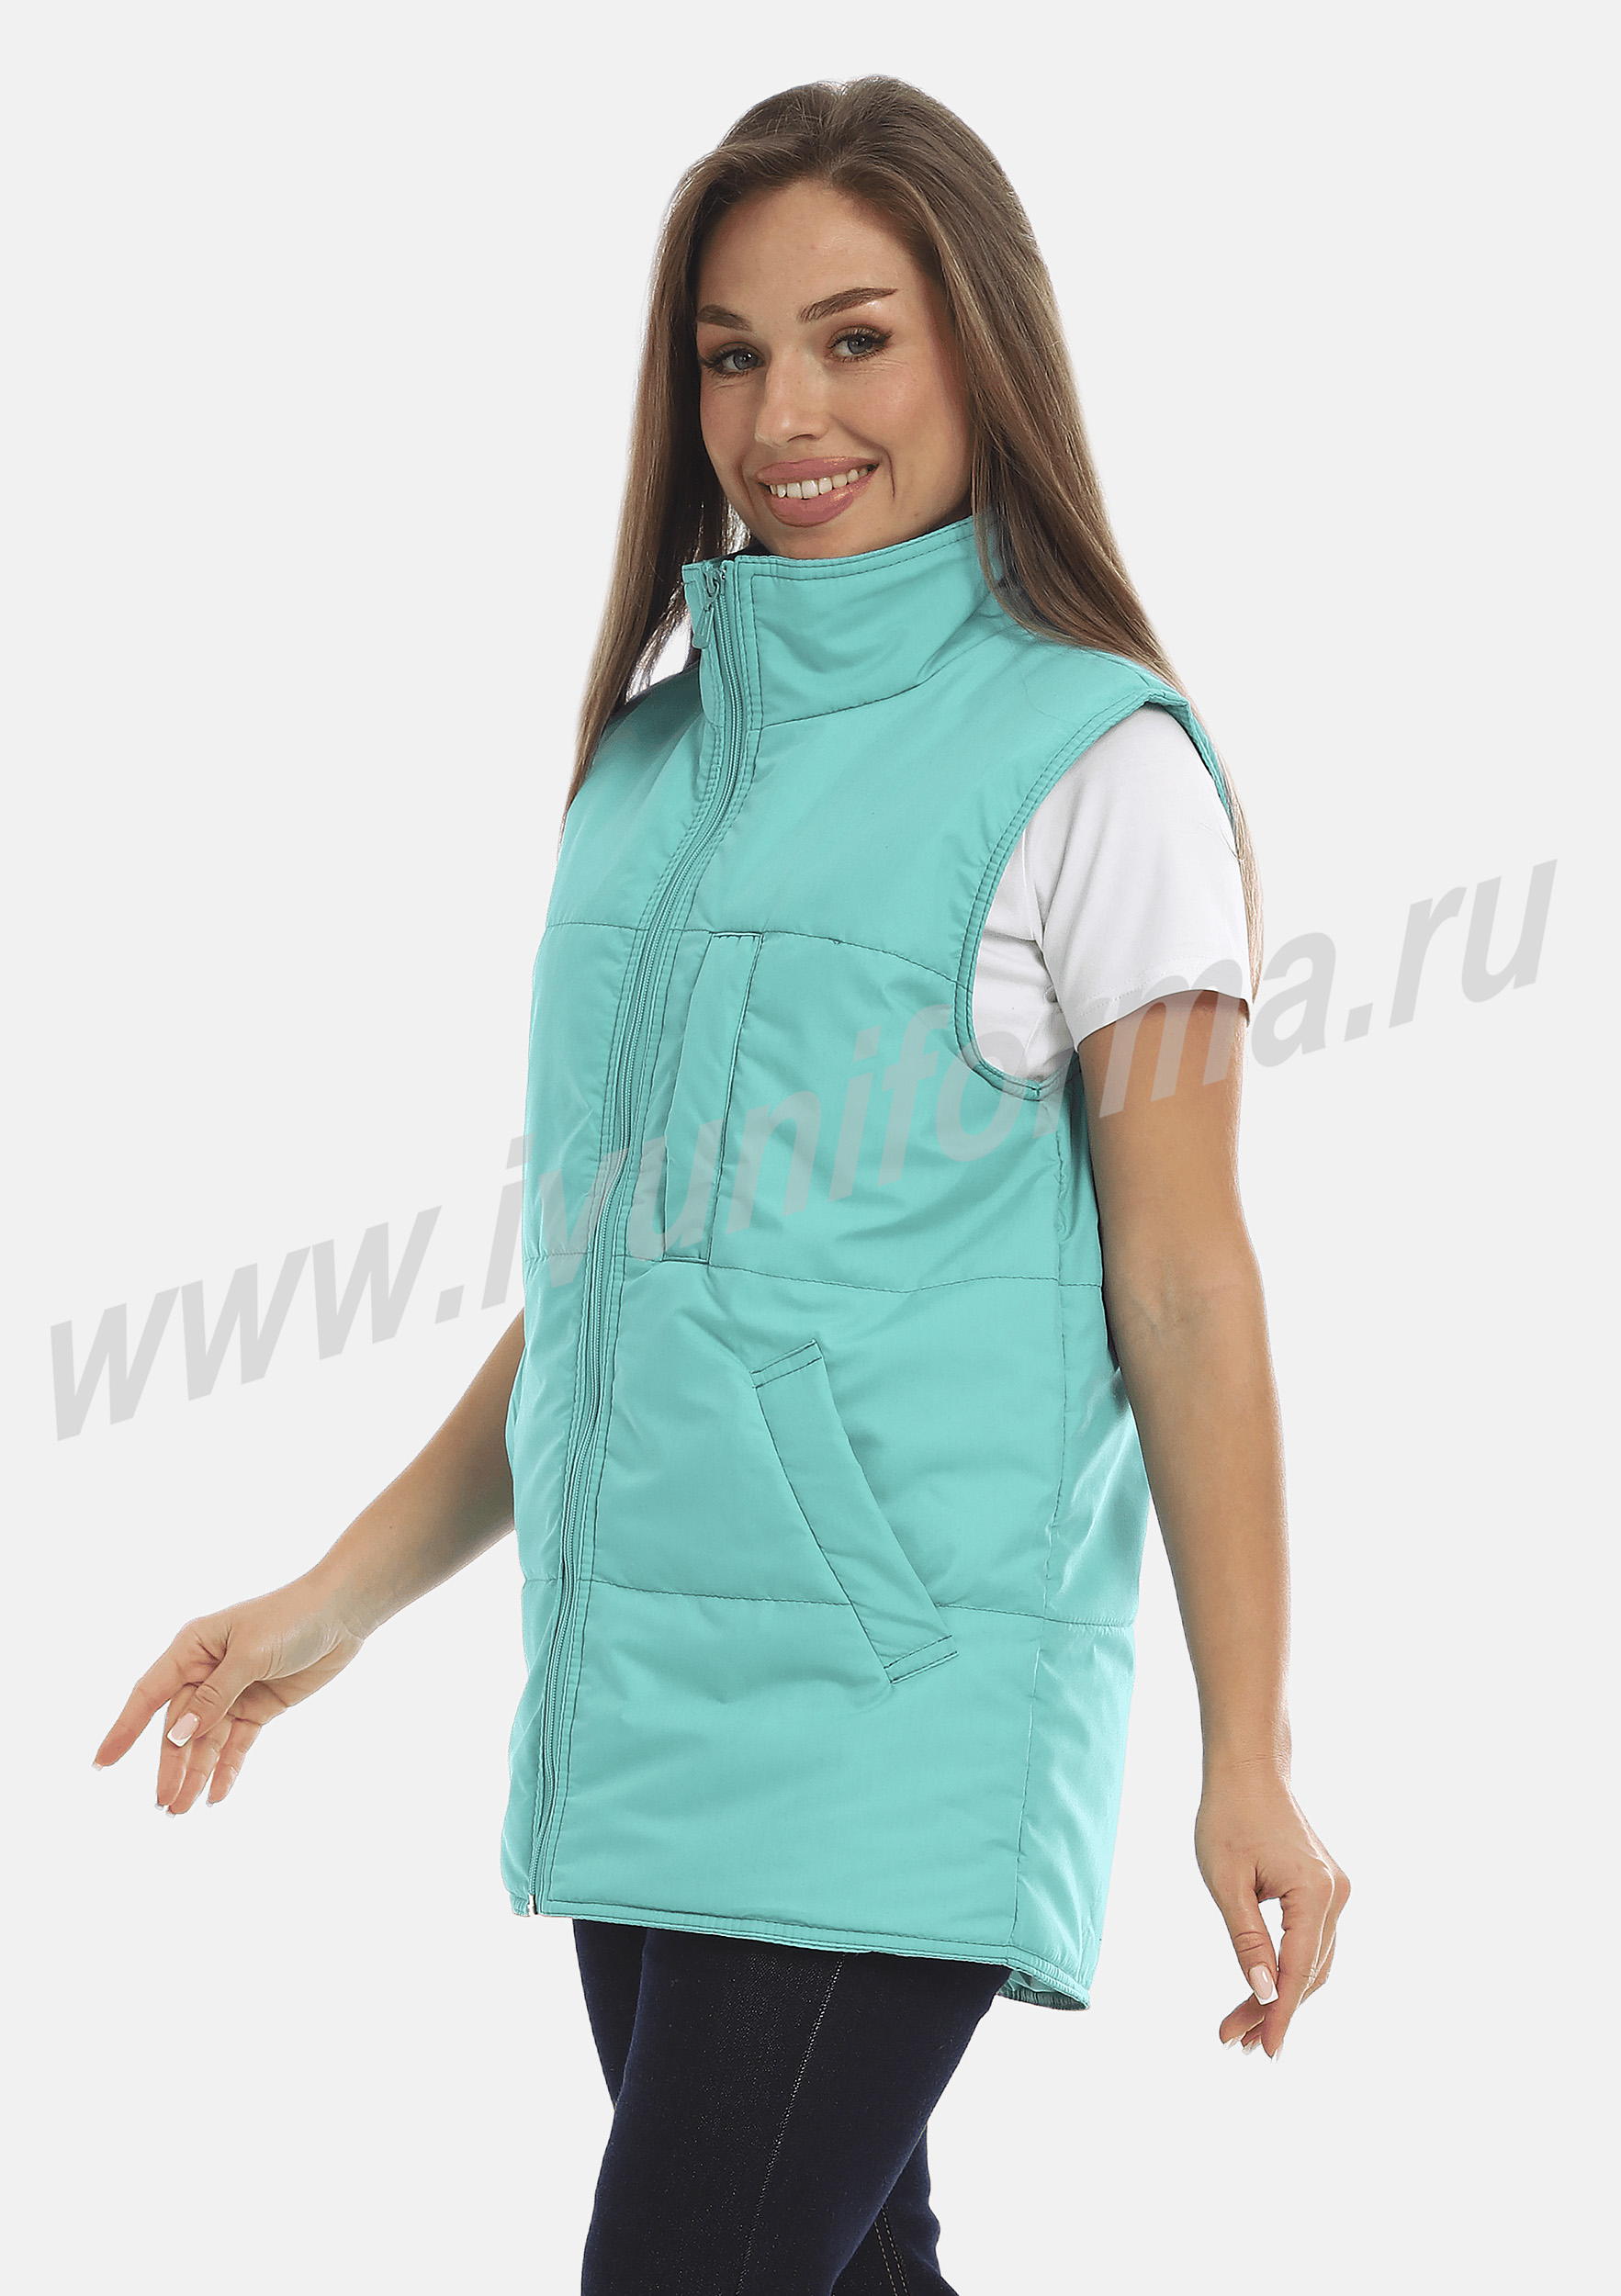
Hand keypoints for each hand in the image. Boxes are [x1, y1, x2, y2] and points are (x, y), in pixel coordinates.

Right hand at [92, 1572, 365, 1812]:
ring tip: (182, 1809)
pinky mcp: (259, 1705)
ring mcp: (233, 1691)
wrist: (344, 1612)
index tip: (101, 1763)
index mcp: (193, 1647)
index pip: (149, 1693)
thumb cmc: (292, 1618)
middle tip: (163, 1802)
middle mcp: (206, 1671)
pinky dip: (227, 1768)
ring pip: (206, 1740)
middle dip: (170, 1765)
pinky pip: (236, 1742)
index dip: (124, 1729)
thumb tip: (178, 1735)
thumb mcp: (250, 1654)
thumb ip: (214, 1697)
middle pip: (179, 1726)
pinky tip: (216, 1794)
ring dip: (196, 1773)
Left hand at [1195, 1763, 1349, 2057]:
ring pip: (1313, 1961)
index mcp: (1315, 1892)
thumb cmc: (1229, 1817)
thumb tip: (1266, 1994)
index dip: (1282, 2015)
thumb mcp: (1226, 1881)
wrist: (1249, 1771)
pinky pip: (1312, 1942)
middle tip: (1233, 2041)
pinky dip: (1290, 1969)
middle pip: (1309, 1972)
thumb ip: (1247, 1940)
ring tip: (1243, 2029)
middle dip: (1273, 2010)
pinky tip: (1265, 1991)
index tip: (1265, 2051)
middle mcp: (1336, 1895)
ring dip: (1283, 1995)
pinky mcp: (1326, 1890)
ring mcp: (1336, 1892)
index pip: (1299, 1970)